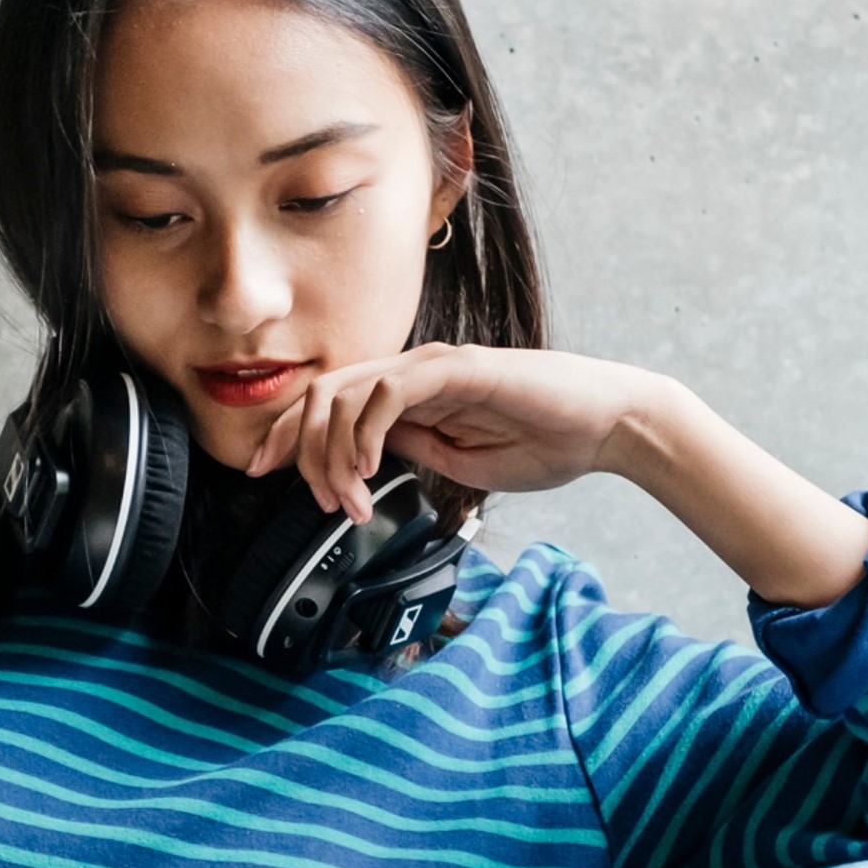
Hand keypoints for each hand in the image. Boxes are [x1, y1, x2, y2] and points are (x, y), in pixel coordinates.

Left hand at [239, 344, 673, 523]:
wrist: (605, 429)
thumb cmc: (545, 443)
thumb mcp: (459, 464)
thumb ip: (413, 453)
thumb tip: (365, 457)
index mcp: (411, 394)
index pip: (328, 403)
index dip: (287, 435)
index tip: (262, 472)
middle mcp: (413, 372)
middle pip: (320, 394)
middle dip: (297, 448)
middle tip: (315, 500)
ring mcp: (433, 366)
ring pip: (344, 391)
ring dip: (332, 451)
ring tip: (346, 496)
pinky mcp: (457, 369)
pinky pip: (387, 390)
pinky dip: (363, 429)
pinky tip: (366, 466)